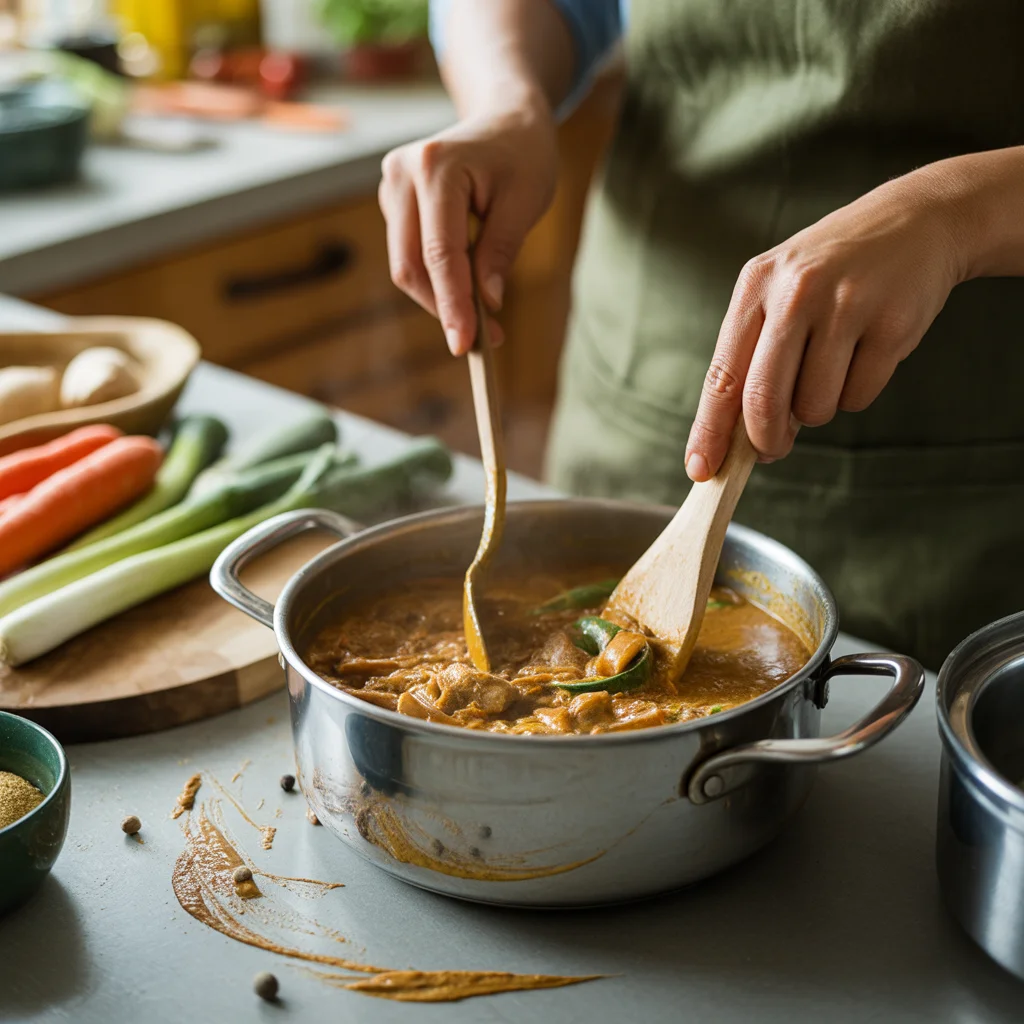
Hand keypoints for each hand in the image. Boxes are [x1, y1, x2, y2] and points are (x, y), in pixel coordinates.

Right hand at [378, 100, 557, 354]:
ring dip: (441, 297)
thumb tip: (485, 304)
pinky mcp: (393, 202)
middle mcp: (401, 174)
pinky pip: (410, 255)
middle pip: (409, 265)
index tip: (464, 344)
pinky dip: (437, 280)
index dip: (451, 303)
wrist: (505, 119)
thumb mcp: (526, 202)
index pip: (439, 252)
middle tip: (482, 341)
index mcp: (435, 167)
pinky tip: (468, 284)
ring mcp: (391, 186)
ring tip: (483, 317)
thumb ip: (501, 252)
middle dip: (443, 308)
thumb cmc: (522, 156)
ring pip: (406, 265)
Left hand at [684, 172, 965, 479]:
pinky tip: (864, 353)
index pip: (722, 375)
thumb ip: (753, 356)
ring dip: (818, 409)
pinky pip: (859, 396)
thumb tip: (736, 438)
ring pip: (814, 406)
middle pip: (763, 400)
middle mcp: (796, 293)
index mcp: (756, 286)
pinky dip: (856, 393)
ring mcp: (847, 305)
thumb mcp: (779, 291)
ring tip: (830, 367)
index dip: (710, 431)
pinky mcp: (892, 323)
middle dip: (765, 439)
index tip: (703, 470)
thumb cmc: (832, 272)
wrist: (916, 220)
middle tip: (772, 448)